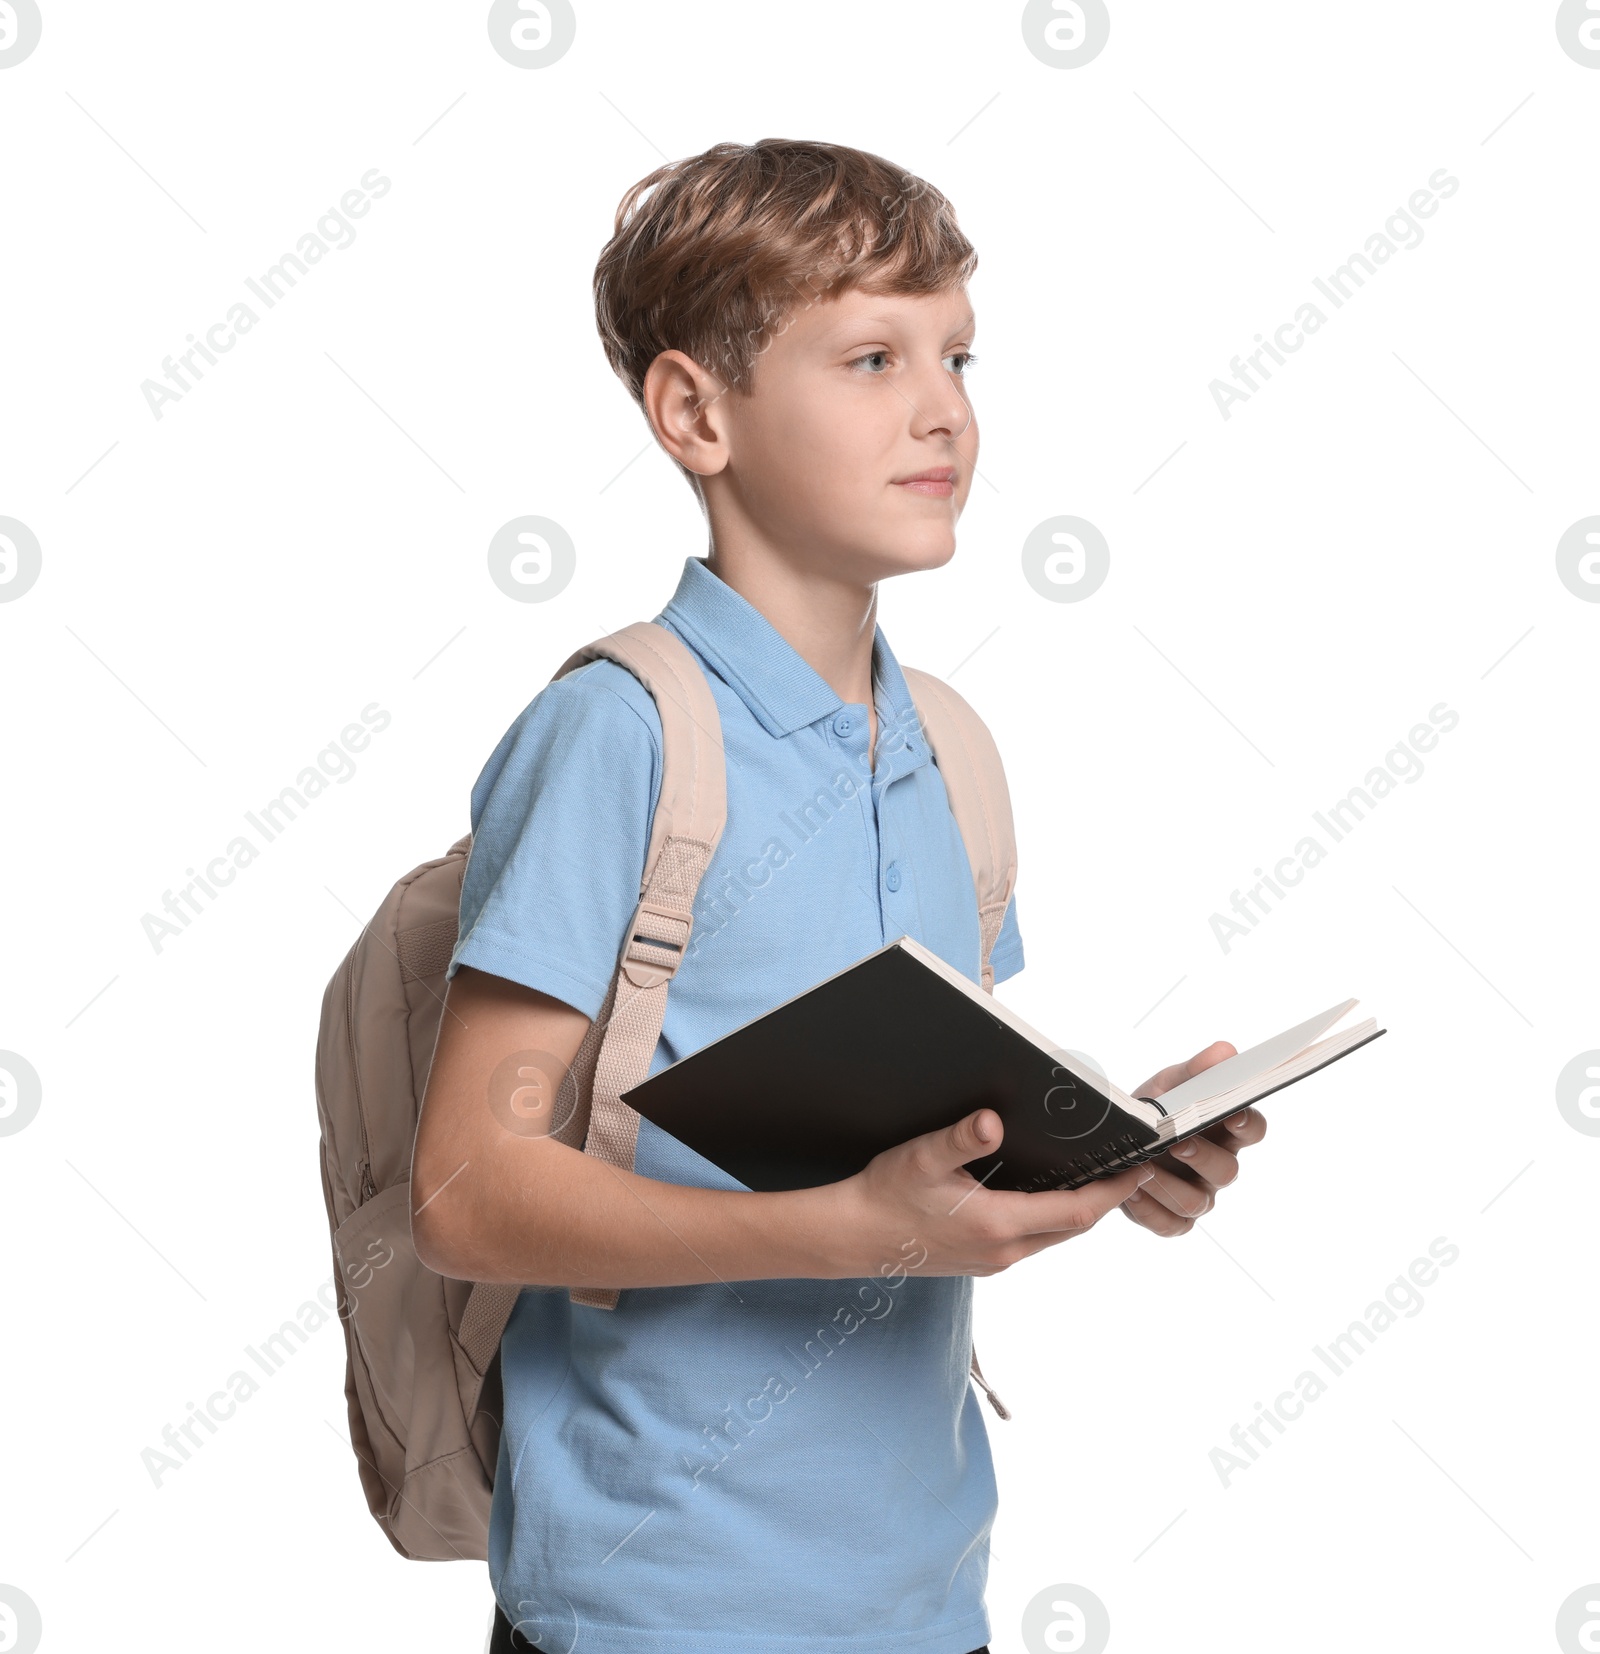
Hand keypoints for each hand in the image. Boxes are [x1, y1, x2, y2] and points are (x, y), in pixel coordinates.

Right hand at [834, 1108, 1156, 1277]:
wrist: (852, 1237)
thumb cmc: (885, 1195)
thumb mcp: (921, 1158)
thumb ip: (960, 1139)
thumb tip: (991, 1122)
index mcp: (998, 1225)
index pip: (1077, 1212)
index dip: (1114, 1192)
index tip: (1140, 1170)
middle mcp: (1004, 1251)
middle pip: (1073, 1227)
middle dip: (1104, 1200)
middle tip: (1128, 1169)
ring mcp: (993, 1261)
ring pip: (1052, 1236)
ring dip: (1077, 1210)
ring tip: (1095, 1179)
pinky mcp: (981, 1262)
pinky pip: (1031, 1240)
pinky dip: (1050, 1219)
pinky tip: (1044, 1197)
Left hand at [1122, 1040, 1267, 1236]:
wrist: (1115, 1138)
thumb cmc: (1154, 1109)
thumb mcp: (1169, 1084)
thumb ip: (1196, 1070)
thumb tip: (1224, 1052)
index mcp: (1225, 1131)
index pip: (1252, 1129)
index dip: (1246, 1123)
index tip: (1231, 1113)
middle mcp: (1217, 1166)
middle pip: (1227, 1170)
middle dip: (1203, 1157)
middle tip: (1177, 1143)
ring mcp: (1198, 1194)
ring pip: (1197, 1202)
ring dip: (1169, 1186)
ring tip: (1143, 1167)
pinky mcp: (1173, 1219)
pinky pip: (1172, 1225)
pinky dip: (1150, 1211)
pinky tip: (1130, 1192)